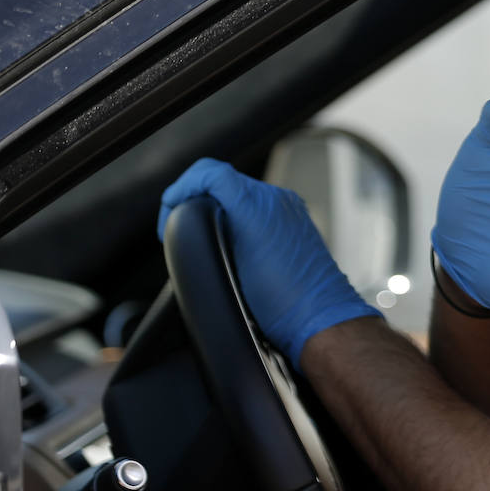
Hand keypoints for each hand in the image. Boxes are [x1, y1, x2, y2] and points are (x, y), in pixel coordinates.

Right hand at [158, 157, 380, 367]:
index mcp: (256, 205)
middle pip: (222, 182)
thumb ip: (205, 234)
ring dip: (218, 209)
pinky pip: (260, 206)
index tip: (170, 212)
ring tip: (204, 238)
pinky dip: (240, 216)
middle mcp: (276, 200)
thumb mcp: (226, 269)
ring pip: (240, 193)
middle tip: (180, 228)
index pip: (210, 173)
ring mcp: (290, 208)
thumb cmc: (279, 302)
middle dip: (197, 201)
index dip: (182, 188)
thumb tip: (190, 220)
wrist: (319, 318)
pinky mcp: (297, 220)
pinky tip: (232, 243)